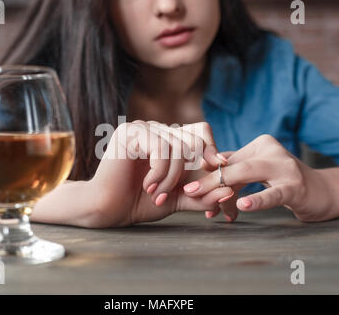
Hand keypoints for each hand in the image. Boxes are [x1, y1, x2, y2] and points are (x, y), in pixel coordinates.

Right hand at [89, 121, 232, 226]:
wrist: (108, 209)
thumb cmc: (139, 203)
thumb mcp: (178, 198)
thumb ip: (202, 195)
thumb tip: (230, 191)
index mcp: (167, 139)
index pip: (199, 131)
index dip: (210, 148)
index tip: (216, 168)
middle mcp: (155, 129)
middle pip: (191, 140)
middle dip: (188, 172)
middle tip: (173, 194)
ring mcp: (142, 128)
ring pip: (177, 147)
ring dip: (171, 177)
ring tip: (157, 194)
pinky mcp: (130, 133)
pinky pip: (161, 148)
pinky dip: (160, 172)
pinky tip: (148, 186)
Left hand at [183, 134, 333, 221]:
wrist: (323, 193)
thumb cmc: (284, 182)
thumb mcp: (258, 170)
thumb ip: (234, 167)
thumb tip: (202, 169)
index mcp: (261, 144)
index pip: (228, 160)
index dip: (208, 176)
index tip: (191, 188)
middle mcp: (272, 150)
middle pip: (233, 166)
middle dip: (209, 180)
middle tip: (189, 192)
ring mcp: (285, 167)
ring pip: (247, 176)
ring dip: (224, 192)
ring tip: (208, 206)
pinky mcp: (295, 186)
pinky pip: (273, 193)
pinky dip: (257, 200)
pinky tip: (243, 206)